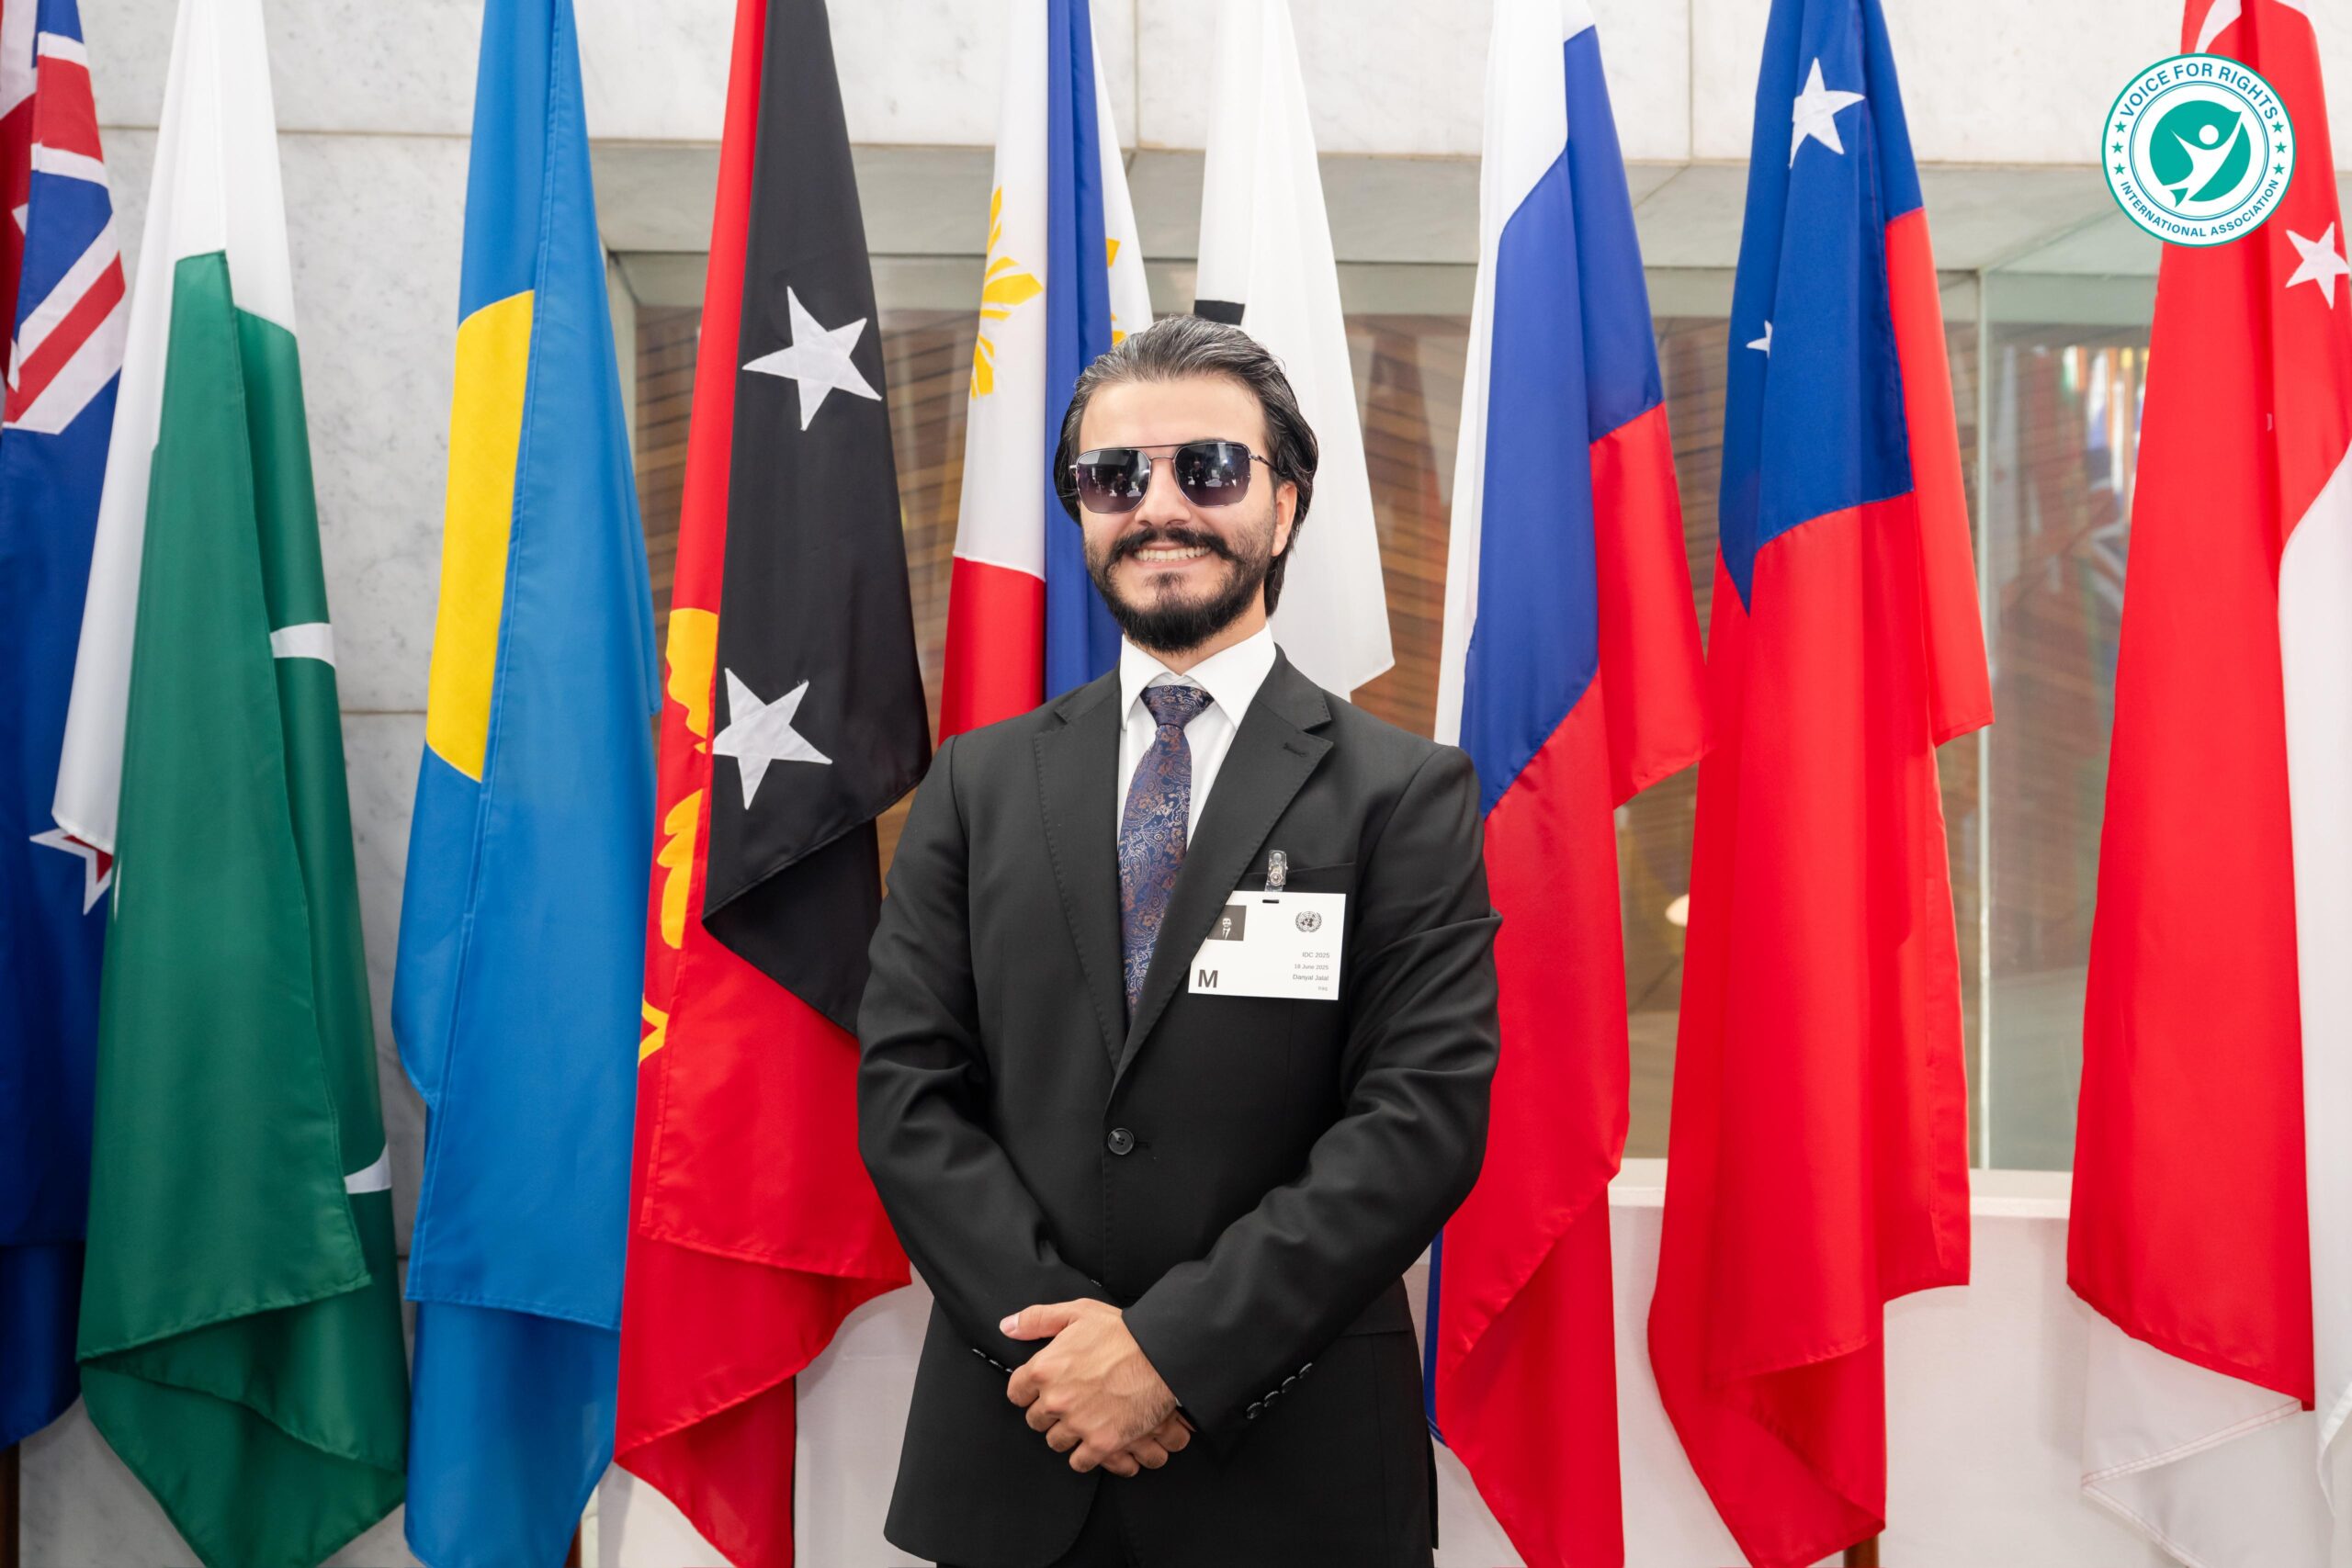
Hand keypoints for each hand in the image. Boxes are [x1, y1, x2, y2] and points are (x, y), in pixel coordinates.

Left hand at [1002, 1299, 1179, 1473]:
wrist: (1163, 1355)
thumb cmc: (1123, 1332)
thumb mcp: (1077, 1312)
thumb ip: (1037, 1319)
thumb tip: (1008, 1327)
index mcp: (1044, 1368)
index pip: (1016, 1393)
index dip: (1029, 1391)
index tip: (1042, 1390)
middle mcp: (1056, 1399)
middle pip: (1035, 1421)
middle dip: (1049, 1413)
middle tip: (1069, 1402)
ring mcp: (1078, 1424)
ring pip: (1055, 1442)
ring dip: (1067, 1433)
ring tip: (1084, 1420)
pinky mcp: (1102, 1443)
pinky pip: (1079, 1462)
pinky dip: (1085, 1455)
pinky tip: (1094, 1440)